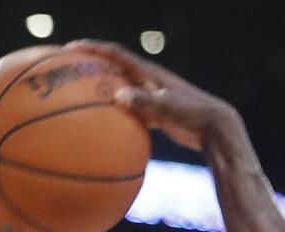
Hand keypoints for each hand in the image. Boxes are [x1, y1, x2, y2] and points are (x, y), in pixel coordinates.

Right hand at [66, 40, 239, 152]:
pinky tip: (103, 130)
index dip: (93, 49)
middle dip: (92, 66)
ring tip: (80, 96)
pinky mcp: (157, 113)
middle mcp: (149, 81)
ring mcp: (153, 96)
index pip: (116, 55)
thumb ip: (145, 102)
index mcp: (150, 73)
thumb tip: (118, 97)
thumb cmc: (194, 115)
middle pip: (115, 68)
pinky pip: (131, 112)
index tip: (70, 48)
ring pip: (122, 91)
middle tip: (68, 68)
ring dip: (103, 91)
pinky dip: (117, 116)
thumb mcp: (169, 108)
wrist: (216, 128)